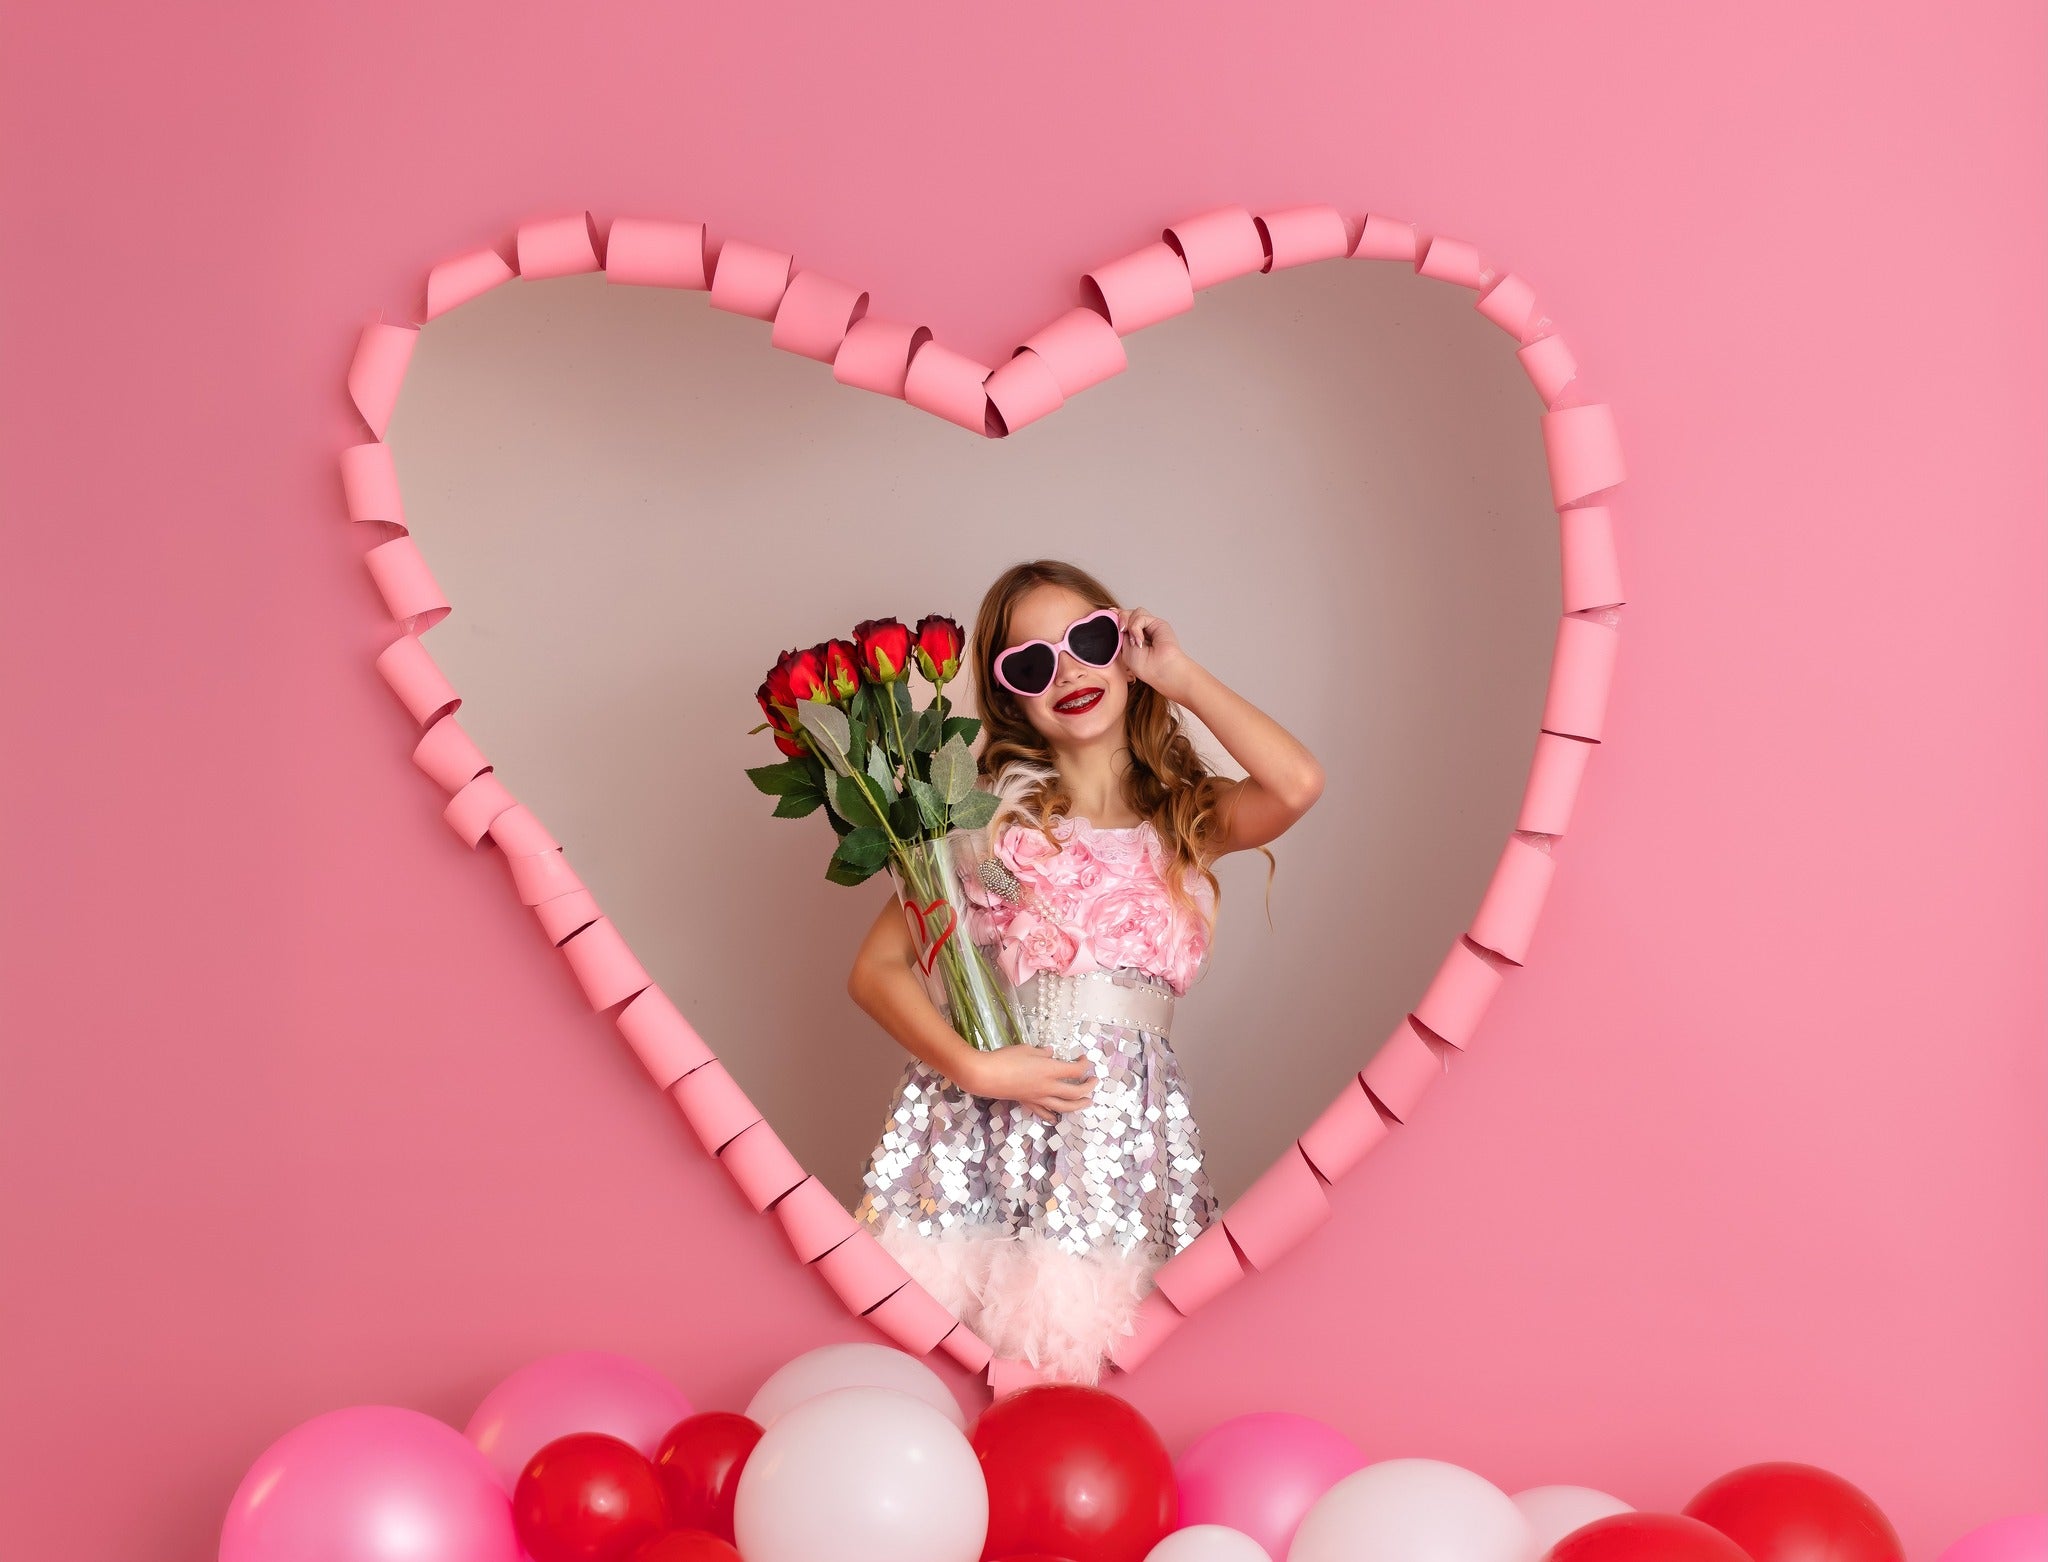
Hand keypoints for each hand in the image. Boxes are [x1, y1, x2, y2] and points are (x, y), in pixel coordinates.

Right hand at [960, 1044, 1095, 1121]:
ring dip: (1079, 1105)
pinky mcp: (1028, 1103)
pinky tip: (1056, 1117)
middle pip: (1076, 1092)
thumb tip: (1050, 1052)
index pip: (1076, 1070)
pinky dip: (1053, 1115)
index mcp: (1050, 1070)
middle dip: (1089, 1087)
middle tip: (1094, 1081)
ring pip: (1065, 1107)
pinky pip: (1045, 1112)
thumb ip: (1042, 1052)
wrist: (985, 1076)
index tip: (1084, 1058)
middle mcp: (1048, 1087)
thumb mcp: (1026, 1049)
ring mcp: (1038, 1098)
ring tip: (1087, 1102)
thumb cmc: (1005, 1058)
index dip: (1085, 1064)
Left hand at [1118, 606, 1194, 700]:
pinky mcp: (1157, 623)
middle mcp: (1142, 630)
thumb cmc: (1144, 666)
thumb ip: (1121, 634)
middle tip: (1121, 630)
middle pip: (1128, 613)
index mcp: (1133, 637)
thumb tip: (1116, 618)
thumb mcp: (1124, 649)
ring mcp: (1150, 626)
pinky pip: (1141, 616)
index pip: (1124, 619)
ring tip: (1133, 641)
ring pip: (1135, 612)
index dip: (1116, 615)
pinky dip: (1136, 627)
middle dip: (1121, 618)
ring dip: (1130, 624)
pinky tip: (1140, 640)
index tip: (1110, 613)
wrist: (1159, 669)